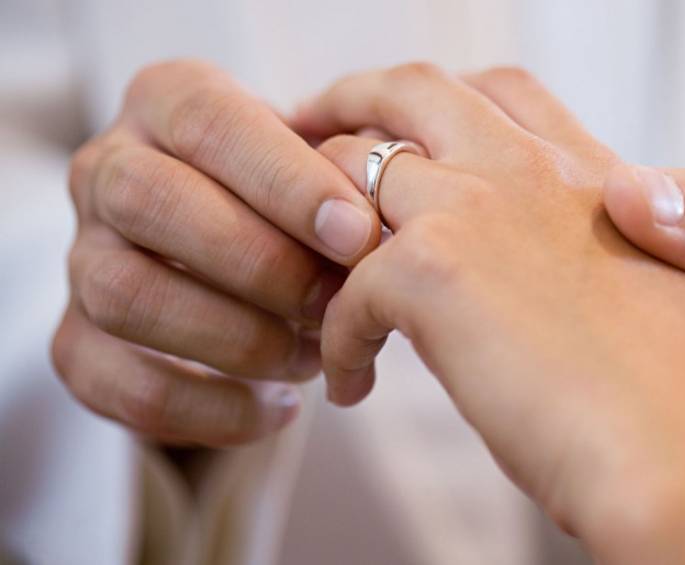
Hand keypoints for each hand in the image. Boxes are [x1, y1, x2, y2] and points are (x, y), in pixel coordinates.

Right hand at [52, 59, 382, 445]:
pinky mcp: (77, 340)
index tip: (357, 233)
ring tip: (312, 357)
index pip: (210, 122)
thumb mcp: (318, 164)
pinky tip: (280, 408)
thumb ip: (343, 179)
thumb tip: (387, 236)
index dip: (286, 181)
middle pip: (149, 199)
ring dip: (236, 337)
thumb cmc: (289, 198)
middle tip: (335, 301)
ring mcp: (82, 257)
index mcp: (166, 102)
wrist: (233, 253)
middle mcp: (107, 170)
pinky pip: (121, 384)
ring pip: (127, 295)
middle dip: (258, 260)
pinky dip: (210, 409)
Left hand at [300, 65, 684, 562]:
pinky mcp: (434, 271)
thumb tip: (546, 275)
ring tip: (313, 283)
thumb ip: (593, 256)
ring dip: (317, 225)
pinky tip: (352, 384)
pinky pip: (347, 290)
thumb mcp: (655, 288)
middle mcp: (531, 172)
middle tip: (306, 136)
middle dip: (350, 101)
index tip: (400, 128)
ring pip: (352, 173)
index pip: (501, 94)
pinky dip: (336, 341)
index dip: (439, 102)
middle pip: (415, 90)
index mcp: (590, 174)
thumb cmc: (679, 398)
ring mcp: (480, 210)